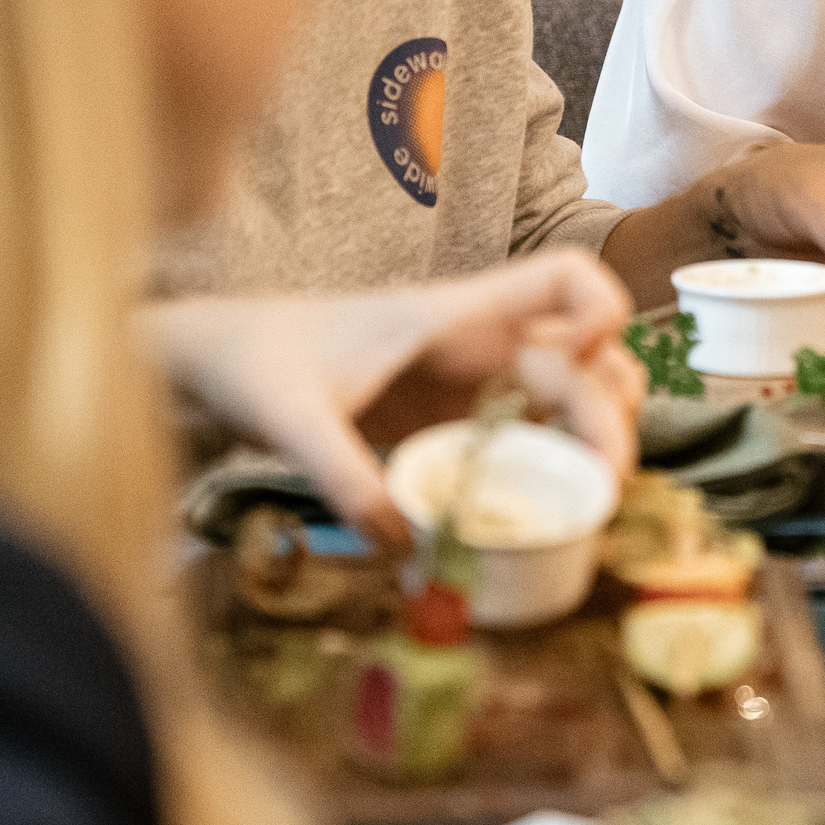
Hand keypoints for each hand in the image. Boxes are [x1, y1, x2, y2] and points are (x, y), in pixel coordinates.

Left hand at [142, 249, 645, 554]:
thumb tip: (406, 547)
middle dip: (612, 413)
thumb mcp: (291, 419)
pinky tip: (539, 514)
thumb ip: (343, 478)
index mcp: (454, 314)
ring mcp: (469, 382)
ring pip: (570, 396)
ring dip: (594, 440)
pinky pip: (527, 436)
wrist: (212, 358)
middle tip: (603, 485)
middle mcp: (478, 343)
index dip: (597, 315)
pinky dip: (549, 468)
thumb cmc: (254, 360)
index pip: (566, 277)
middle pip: (591, 356)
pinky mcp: (450, 420)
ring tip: (589, 499)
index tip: (573, 373)